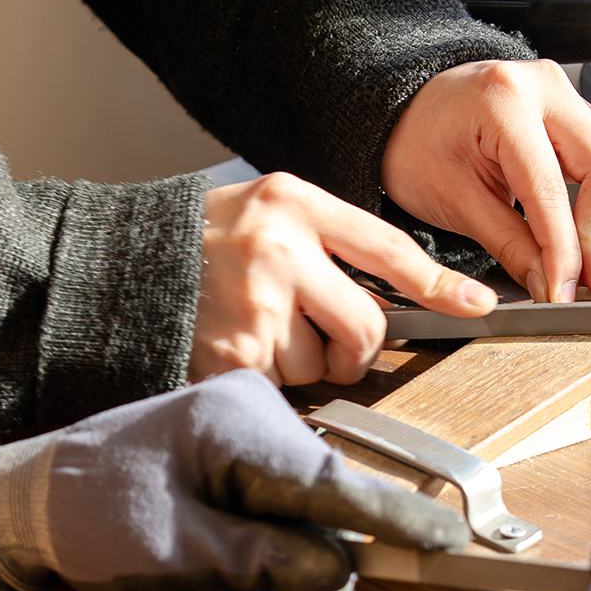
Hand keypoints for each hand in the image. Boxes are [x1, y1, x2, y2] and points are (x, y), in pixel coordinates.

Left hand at [0, 370, 469, 590]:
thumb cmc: (77, 512)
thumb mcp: (176, 548)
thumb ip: (265, 558)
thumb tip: (336, 569)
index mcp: (240, 425)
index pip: (335, 482)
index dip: (396, 518)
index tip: (452, 539)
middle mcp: (242, 431)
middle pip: (305, 525)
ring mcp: (224, 459)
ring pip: (262, 547)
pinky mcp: (207, 487)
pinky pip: (227, 547)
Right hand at [192, 172, 497, 384]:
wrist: (115, 264)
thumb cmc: (198, 242)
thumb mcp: (264, 211)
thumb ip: (323, 240)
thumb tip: (393, 295)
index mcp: (292, 203)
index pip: (387, 249)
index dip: (438, 284)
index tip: (475, 304)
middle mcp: (279, 249)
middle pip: (365, 326)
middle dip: (352, 348)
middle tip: (318, 337)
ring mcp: (255, 304)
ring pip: (320, 365)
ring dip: (296, 364)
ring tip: (252, 330)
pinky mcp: (232, 354)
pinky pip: (280, 387)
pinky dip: (263, 380)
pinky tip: (233, 349)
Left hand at [381, 59, 590, 302]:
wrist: (407, 112)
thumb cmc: (417, 144)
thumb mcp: (452, 200)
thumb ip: (508, 243)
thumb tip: (552, 284)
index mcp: (504, 101)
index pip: (553, 189)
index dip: (566, 252)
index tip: (566, 293)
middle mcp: (547, 87)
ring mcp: (568, 94)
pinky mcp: (579, 110)